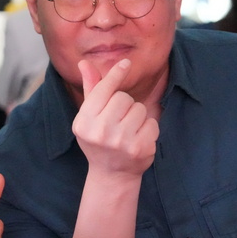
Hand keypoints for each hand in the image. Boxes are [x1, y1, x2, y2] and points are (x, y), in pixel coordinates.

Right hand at [72, 59, 158, 178]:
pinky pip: (152, 123)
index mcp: (84, 122)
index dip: (115, 75)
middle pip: (123, 98)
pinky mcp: (140, 149)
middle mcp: (101, 132)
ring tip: (128, 131)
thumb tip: (84, 63)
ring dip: (137, 116)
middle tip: (118, 120)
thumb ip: (90, 89)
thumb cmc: (98, 139)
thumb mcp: (89, 117)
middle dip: (124, 105)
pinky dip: (148, 128)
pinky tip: (138, 139)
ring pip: (140, 109)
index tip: (126, 63)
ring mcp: (121, 142)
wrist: (111, 174)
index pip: (103, 91)